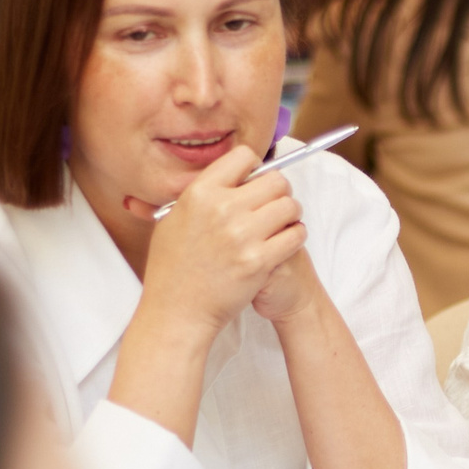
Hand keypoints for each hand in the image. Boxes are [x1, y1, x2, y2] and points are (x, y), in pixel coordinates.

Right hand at [123, 144, 306, 341]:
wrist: (177, 311)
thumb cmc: (172, 268)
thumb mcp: (173, 220)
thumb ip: (199, 195)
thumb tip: (226, 176)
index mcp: (199, 193)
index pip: (243, 157)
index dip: (254, 167)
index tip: (255, 181)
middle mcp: (222, 209)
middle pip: (276, 180)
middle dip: (279, 192)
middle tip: (273, 206)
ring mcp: (242, 235)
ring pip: (290, 206)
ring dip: (290, 215)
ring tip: (280, 225)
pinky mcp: (260, 261)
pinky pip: (296, 234)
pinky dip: (295, 237)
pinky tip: (284, 243)